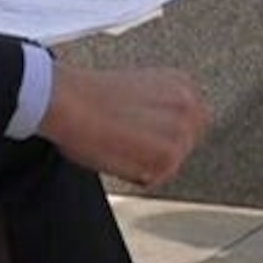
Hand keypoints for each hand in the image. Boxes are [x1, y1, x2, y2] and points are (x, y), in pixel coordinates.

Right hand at [39, 63, 209, 187]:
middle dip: (160, 151)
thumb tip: (155, 126)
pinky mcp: (168, 156)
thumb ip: (158, 106)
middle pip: (185, 145)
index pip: (191, 121)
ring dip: (145, 164)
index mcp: (181, 83)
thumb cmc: (87, 96)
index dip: (165, 134)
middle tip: (130, 146)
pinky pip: (155, 179)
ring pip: (170, 164)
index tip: (147, 136)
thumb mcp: (137, 88)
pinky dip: (134, 175)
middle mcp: (188, 104)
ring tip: (118, 145)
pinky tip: (116, 155)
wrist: (70, 102)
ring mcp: (181, 131)